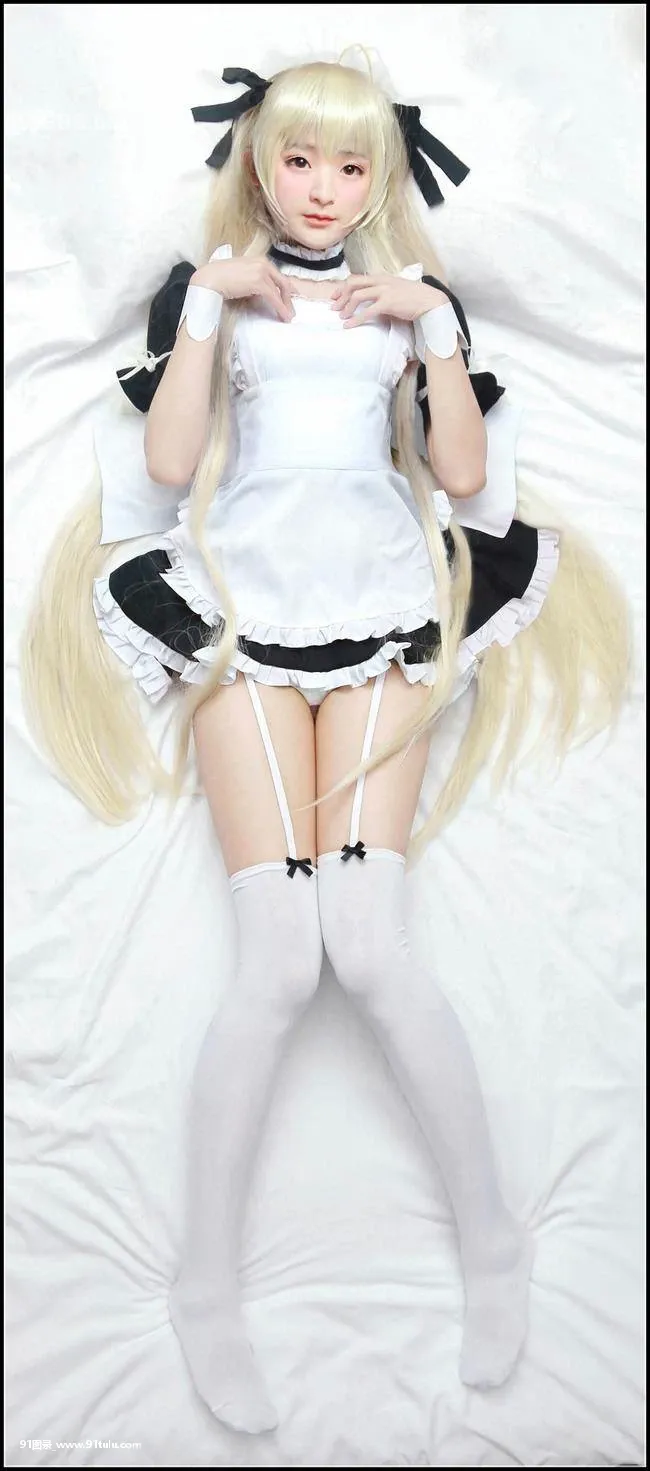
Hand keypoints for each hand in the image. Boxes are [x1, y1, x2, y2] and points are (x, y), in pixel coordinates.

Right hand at [190, 257, 294, 321]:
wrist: (210, 278)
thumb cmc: (220, 278)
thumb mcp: (241, 274)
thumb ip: (252, 278)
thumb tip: (258, 292)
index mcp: (259, 260)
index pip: (277, 275)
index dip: (284, 289)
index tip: (288, 299)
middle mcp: (263, 263)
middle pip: (283, 282)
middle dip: (288, 298)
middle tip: (290, 310)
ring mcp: (262, 271)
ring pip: (280, 291)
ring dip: (286, 305)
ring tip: (287, 317)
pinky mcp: (260, 282)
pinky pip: (274, 298)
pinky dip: (281, 308)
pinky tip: (283, 316)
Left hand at [330, 274, 446, 327]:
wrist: (429, 300)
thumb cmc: (413, 298)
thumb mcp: (395, 290)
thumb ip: (381, 293)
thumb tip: (369, 303)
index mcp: (381, 277)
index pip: (356, 278)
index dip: (343, 287)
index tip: (335, 296)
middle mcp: (380, 281)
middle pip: (353, 284)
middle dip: (340, 295)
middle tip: (333, 307)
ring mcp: (384, 291)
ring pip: (357, 295)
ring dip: (346, 307)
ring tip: (342, 317)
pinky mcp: (388, 303)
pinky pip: (367, 311)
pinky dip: (356, 319)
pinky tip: (349, 325)